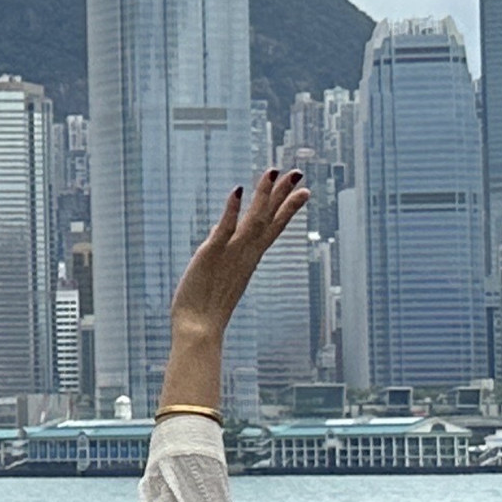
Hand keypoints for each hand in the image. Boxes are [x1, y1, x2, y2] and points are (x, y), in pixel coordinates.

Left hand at [168, 170, 310, 346]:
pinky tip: (237, 191)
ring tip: (274, 172)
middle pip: (269, 219)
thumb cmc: (206, 307)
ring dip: (264, 195)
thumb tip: (219, 231)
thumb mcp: (217, 270)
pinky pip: (225, 228)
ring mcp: (231, 253)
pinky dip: (232, 210)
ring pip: (253, 220)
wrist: (198, 329)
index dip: (287, 208)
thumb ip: (221, 249)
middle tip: (298, 173)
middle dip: (283, 195)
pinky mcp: (211, 254)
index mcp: (248, 258)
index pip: (272, 228)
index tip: (303, 191)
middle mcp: (245, 253)